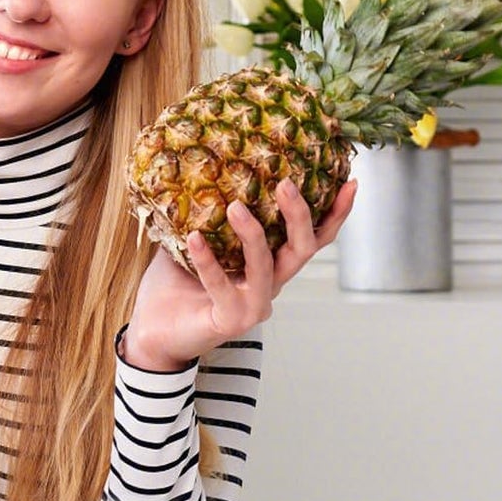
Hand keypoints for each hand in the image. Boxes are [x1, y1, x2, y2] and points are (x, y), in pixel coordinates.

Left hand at [121, 179, 356, 371]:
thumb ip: (207, 212)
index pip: (313, 239)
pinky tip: (194, 238)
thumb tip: (205, 168)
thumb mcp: (193, 240)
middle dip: (300, 216)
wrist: (152, 332)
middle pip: (303, 250)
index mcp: (271, 266)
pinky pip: (222, 286)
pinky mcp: (230, 321)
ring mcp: (253, 306)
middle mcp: (270, 286)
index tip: (349, 182)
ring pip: (267, 266)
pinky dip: (208, 261)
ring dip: (253, 234)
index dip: (335, 214)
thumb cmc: (175, 287)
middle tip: (286, 183)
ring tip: (235, 206)